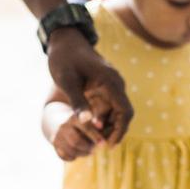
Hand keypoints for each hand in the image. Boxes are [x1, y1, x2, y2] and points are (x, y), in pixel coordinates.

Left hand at [47, 28, 133, 145]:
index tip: (108, 146)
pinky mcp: (105, 87)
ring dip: (107, 127)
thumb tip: (87, 123)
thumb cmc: (64, 59)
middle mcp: (116, 84)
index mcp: (110, 82)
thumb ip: (77, 102)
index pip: (125, 111)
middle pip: (123, 114)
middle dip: (113, 132)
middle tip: (97, 147)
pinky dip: (102, 118)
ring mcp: (111, 85)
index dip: (119, 131)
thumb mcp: (67, 81)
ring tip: (92, 140)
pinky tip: (90, 127)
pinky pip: (108, 106)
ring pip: (116, 112)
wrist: (65, 41)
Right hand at [52, 110, 104, 160]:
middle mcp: (65, 125)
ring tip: (88, 151)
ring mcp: (58, 135)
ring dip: (82, 153)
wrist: (65, 125)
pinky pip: (65, 156)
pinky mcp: (55, 144)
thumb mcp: (92, 121)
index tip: (103, 144)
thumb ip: (99, 126)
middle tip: (95, 149)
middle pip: (76, 141)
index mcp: (75, 118)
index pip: (85, 127)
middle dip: (88, 147)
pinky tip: (77, 153)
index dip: (95, 136)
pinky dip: (73, 157)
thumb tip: (102, 129)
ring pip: (71, 150)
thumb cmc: (85, 125)